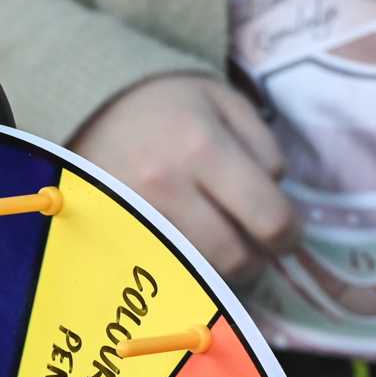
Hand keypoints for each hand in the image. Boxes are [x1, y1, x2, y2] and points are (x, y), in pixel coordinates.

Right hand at [72, 75, 298, 284]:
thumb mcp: (224, 101)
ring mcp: (134, 219)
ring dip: (222, 269)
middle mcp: (166, 189)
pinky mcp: (113, 238)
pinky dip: (186, 271)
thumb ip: (264, 148)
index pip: (268, 219)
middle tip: (255, 243)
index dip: (288, 235)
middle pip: (236, 258)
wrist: (87, 105)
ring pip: (201, 274)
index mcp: (202, 148)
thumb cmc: (164, 101)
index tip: (286, 233)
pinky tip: (189, 249)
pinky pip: (164, 274)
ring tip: (223, 245)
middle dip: (257, 257)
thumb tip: (277, 198)